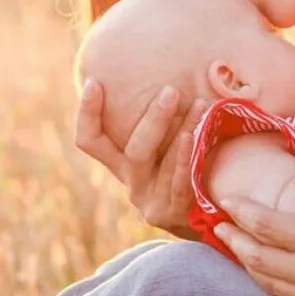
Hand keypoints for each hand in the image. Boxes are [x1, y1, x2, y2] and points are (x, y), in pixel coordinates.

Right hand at [75, 79, 208, 237]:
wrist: (207, 222)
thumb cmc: (186, 172)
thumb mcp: (167, 148)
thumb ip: (162, 123)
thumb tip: (172, 73)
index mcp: (122, 164)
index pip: (90, 141)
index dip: (87, 114)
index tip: (95, 83)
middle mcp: (131, 182)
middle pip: (132, 149)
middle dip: (152, 118)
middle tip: (172, 91)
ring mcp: (149, 200)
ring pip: (162, 165)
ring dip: (181, 128)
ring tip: (199, 105)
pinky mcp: (170, 214)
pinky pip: (177, 183)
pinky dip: (183, 158)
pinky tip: (192, 139)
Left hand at [212, 173, 294, 295]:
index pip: (269, 226)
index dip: (242, 211)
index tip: (225, 199)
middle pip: (257, 257)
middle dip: (233, 237)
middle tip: (217, 221)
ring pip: (267, 282)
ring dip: (245, 261)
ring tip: (231, 243)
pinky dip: (267, 281)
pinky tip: (262, 269)